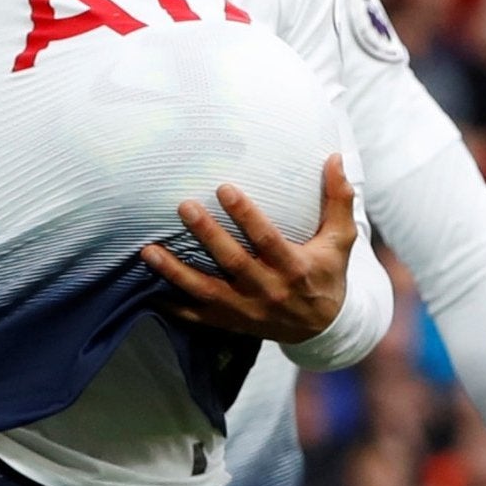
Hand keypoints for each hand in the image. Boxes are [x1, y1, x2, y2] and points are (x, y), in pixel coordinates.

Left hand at [139, 154, 356, 343]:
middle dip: (207, 235)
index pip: (268, 240)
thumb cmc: (326, 273)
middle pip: (233, 262)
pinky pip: (196, 316)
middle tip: (183, 206)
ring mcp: (247, 310)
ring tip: (148, 250)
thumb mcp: (339, 240)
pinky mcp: (230, 323)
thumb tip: (336, 158)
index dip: (246, 215)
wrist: (324, 328)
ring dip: (175, 271)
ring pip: (206, 290)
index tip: (224, 188)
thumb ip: (338, 200)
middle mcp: (269, 291)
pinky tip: (146, 287)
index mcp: (295, 268)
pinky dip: (171, 305)